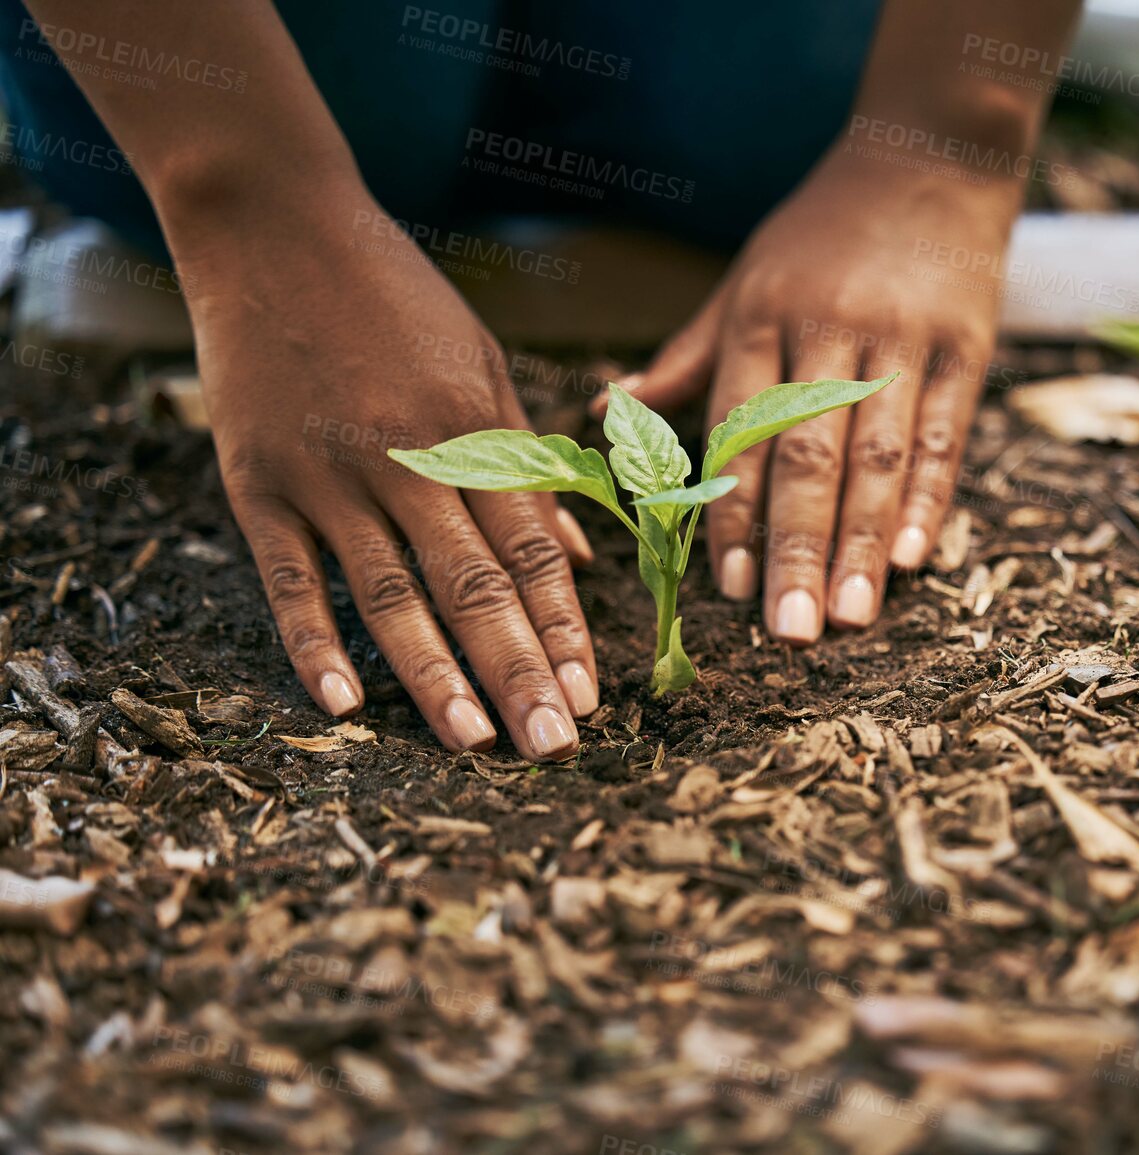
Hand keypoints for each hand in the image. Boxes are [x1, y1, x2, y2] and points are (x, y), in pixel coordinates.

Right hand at [180, 187, 596, 758]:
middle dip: (517, 670)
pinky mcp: (259, 482)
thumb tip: (577, 561)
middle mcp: (407, 460)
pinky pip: (290, 578)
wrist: (274, 224)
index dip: (563, 629)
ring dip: (433, 676)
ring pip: (391, 594)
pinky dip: (314, 642)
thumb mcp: (483, 364)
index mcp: (474, 430)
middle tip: (551, 745)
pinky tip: (344, 703)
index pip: (532, 552)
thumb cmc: (395, 296)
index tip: (590, 695)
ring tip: (471, 743)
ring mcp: (327, 474)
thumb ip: (525, 466)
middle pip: (474, 585)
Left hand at [616, 147, 1018, 643]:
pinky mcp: (964, 346)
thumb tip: (601, 413)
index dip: (735, 512)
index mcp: (762, 317)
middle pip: (809, 455)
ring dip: (862, 543)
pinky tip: (912, 558)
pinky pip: (944, 434)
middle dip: (798, 548)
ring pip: (879, 455)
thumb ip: (685, 359)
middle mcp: (828, 330)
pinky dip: (929, 499)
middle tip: (790, 633)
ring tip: (851, 616)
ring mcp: (902, 339)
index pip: (740, 431)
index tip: (729, 590)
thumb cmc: (819, 234)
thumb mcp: (741, 283)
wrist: (929, 153)